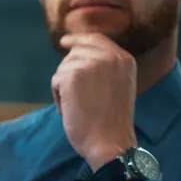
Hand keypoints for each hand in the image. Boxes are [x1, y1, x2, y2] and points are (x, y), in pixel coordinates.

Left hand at [51, 33, 138, 170]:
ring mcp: (91, 64)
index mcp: (125, 59)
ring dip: (65, 86)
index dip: (78, 40)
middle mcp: (110, 56)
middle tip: (80, 96)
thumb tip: (76, 50)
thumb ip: (104, 67)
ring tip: (80, 105)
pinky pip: (56, 79)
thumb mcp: (117, 84)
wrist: (110, 142)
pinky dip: (59, 95)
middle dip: (71, 71)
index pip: (96, 38)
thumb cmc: (112, 120)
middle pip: (76, 51)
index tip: (65, 42)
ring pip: (64, 66)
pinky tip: (72, 108)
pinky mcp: (72, 75)